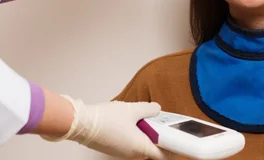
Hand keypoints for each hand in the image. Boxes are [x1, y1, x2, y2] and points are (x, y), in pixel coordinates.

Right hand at [42, 96, 168, 159]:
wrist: (81, 123)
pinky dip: (136, 133)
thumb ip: (149, 109)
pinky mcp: (114, 147)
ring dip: (147, 133)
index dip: (174, 147)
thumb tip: (157, 109)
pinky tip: (134, 121)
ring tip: (149, 118)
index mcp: (140, 147)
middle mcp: (132, 153)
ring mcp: (122, 151)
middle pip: (152, 148)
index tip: (182, 141)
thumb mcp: (133, 109)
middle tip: (165, 124)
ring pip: (141, 144)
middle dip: (160, 136)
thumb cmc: (105, 119)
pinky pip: (130, 142)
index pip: (164, 154)